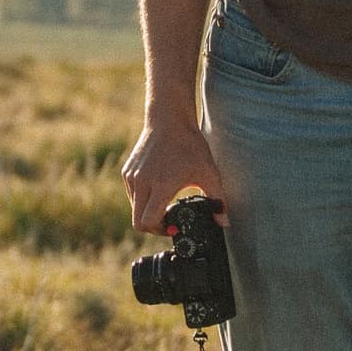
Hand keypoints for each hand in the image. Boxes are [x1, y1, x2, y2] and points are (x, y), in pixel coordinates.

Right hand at [123, 119, 227, 235]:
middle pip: (137, 221)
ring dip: (147, 212)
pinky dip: (142, 199)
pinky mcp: (127, 171)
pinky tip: (158, 190)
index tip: (172, 226)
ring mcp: (132, 177)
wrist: (168, 120)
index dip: (160, 231)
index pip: (148, 222)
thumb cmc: (190, 145)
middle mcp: (142, 183)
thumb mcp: (209, 173)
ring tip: (165, 204)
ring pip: (134, 208)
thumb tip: (224, 223)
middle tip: (168, 222)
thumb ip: (218, 200)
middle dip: (152, 227)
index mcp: (161, 186)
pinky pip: (132, 195)